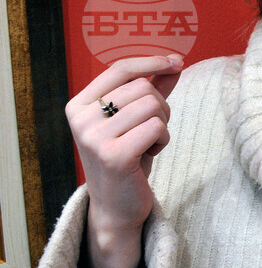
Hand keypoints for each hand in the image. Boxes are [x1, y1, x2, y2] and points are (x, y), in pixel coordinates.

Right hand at [65, 55, 183, 267]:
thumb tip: (174, 61)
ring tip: (148, 144)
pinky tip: (149, 155)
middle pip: (143, 87)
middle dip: (160, 106)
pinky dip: (163, 140)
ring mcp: (94, 138)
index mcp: (79, 105)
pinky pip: (158, 127)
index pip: (120, 68)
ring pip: (153, 106)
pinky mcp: (114, 156)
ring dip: (163, 125)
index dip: (152, 61)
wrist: (116, 205)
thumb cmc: (128, 155)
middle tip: (151, 131)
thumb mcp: (136, 118)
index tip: (177, 61)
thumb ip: (152, 88)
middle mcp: (81, 119)